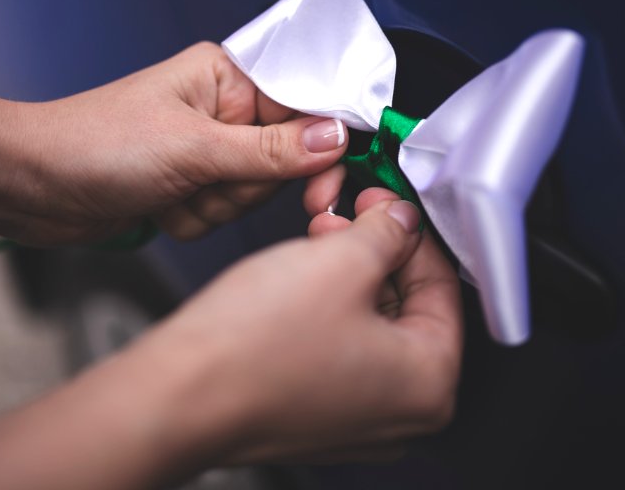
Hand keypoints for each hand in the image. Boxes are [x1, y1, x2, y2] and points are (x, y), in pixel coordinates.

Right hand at [0, 188, 461, 489]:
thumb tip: (401, 220)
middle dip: (377, 250)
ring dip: (347, 274)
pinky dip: (325, 308)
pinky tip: (296, 277)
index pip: (446, 288)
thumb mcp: (339, 261)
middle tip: (350, 214)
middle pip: (409, 308)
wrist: (178, 394)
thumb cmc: (254, 344)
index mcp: (428, 383)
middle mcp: (401, 415)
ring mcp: (356, 421)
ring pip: (370, 326)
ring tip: (315, 238)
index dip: (414, 231)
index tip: (389, 203)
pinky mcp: (315, 417)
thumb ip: (386, 233)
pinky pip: (338, 351)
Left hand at [9, 42, 348, 242]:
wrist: (32, 185)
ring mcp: (206, 150)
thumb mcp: (194, 148)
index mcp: (227, 77)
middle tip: (205, 180)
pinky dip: (195, 220)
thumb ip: (272, 150)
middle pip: (286, 160)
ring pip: (255, 194)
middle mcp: (222, 109)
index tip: (322, 185)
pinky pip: (224, 215)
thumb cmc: (97, 144)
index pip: (304, 106)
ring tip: (171, 191)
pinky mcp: (190, 184)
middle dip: (244, 185)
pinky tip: (159, 206)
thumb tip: (337, 137)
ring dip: (214, 206)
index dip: (319, 148)